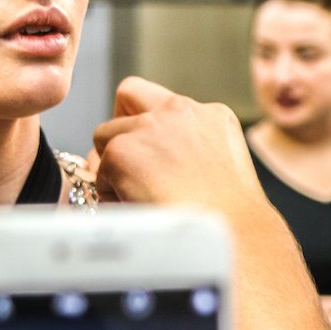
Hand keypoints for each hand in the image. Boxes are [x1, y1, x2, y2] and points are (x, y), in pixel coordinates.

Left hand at [92, 78, 271, 228]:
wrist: (231, 235)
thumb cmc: (230, 219)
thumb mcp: (222, 171)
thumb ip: (187, 152)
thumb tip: (149, 161)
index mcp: (211, 116)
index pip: (165, 103)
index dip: (149, 126)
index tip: (151, 154)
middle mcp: (180, 111)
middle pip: (128, 94)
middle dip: (121, 125)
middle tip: (127, 162)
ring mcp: (150, 127)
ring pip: (105, 135)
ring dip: (114, 164)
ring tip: (137, 197)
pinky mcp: (123, 151)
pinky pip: (99, 173)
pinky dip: (110, 194)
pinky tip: (136, 209)